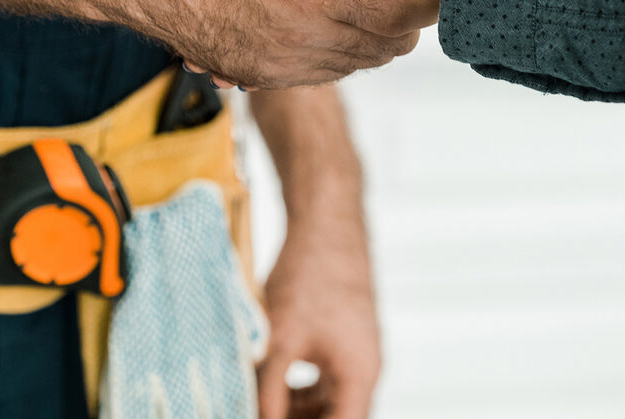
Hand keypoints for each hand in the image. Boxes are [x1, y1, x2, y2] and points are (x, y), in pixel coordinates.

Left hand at [259, 223, 380, 418]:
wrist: (326, 224)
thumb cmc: (309, 276)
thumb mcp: (280, 341)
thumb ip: (269, 392)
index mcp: (359, 375)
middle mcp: (365, 368)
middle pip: (336, 416)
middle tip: (261, 414)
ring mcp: (356, 353)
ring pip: (327, 400)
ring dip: (295, 409)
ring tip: (259, 403)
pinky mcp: (343, 339)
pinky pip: (324, 379)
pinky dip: (298, 388)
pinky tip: (268, 383)